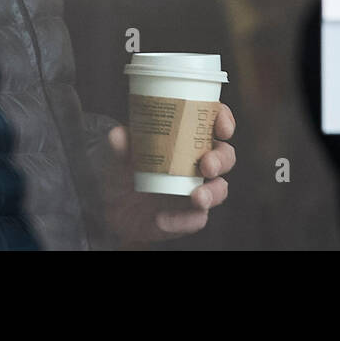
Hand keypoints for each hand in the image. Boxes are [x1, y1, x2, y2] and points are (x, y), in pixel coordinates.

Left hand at [100, 104, 234, 243]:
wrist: (113, 206)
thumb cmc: (123, 168)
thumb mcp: (118, 153)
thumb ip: (120, 145)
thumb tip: (118, 136)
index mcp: (186, 136)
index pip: (214, 121)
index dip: (224, 121)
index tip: (222, 127)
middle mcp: (197, 161)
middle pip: (226, 156)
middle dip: (221, 159)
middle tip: (207, 165)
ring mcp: (197, 188)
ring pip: (220, 189)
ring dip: (212, 193)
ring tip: (195, 198)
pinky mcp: (190, 215)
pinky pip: (196, 219)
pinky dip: (182, 220)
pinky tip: (163, 219)